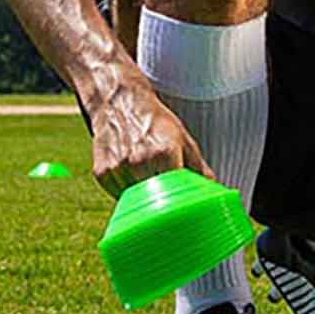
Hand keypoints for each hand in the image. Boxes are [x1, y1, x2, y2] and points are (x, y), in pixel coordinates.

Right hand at [87, 79, 215, 199]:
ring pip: (134, 200)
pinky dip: (125, 191)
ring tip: (147, 179)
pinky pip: (118, 194)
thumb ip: (198, 167)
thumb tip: (212, 189)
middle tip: (166, 199)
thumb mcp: (182, 139)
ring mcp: (119, 168)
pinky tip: (131, 174)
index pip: (176, 193)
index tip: (183, 212)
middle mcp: (140, 161)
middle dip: (162, 202)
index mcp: (165, 153)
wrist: (119, 101)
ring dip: (142, 197)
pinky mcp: (102, 173)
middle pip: (155, 201)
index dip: (180, 204)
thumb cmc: (154, 120)